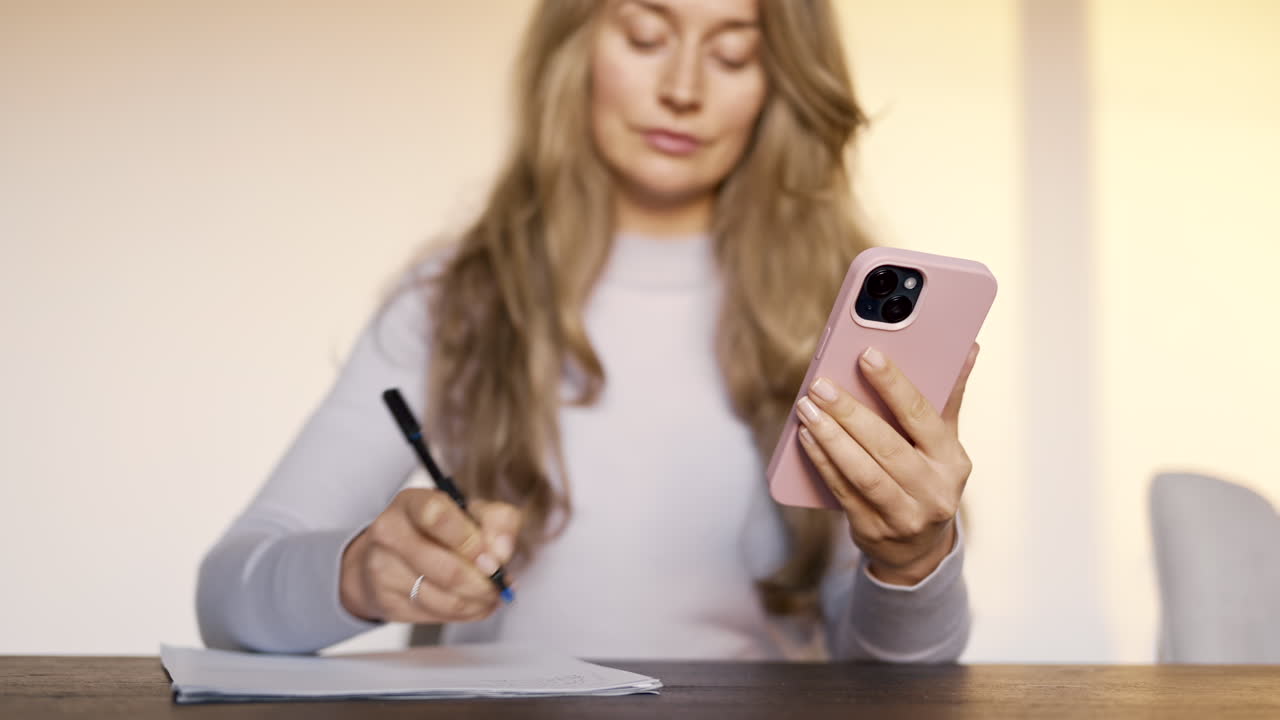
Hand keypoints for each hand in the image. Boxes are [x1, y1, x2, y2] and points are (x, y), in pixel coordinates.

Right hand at [339, 488, 520, 622]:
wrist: (389, 554)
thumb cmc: (437, 530)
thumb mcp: (471, 512)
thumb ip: (497, 521)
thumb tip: (501, 552)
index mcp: (412, 502)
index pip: (438, 516)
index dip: (469, 540)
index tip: (491, 556)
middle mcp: (389, 533)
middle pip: (447, 570)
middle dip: (483, 582)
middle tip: (499, 583)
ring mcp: (383, 569)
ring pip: (444, 599)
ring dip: (478, 602)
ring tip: (491, 595)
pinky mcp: (386, 601)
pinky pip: (436, 616)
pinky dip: (464, 613)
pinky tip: (473, 603)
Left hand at [795, 343, 978, 585]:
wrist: (920, 551)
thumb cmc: (928, 481)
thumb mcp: (945, 445)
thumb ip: (949, 398)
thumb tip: (968, 347)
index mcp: (953, 461)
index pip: (922, 416)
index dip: (894, 385)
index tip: (867, 355)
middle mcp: (933, 490)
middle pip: (887, 446)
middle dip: (850, 412)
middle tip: (821, 384)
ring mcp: (904, 515)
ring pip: (863, 472)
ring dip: (831, 438)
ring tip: (807, 408)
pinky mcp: (873, 530)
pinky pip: (843, 491)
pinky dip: (822, 462)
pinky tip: (805, 438)